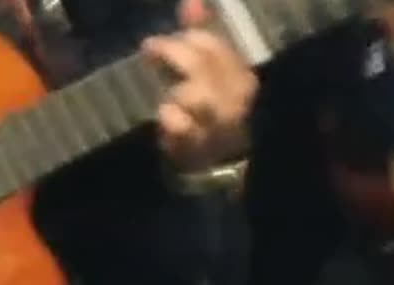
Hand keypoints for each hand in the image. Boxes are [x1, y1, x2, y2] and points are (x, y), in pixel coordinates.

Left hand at [142, 0, 257, 170]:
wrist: (216, 160)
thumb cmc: (209, 107)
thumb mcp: (209, 67)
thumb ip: (201, 32)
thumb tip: (191, 1)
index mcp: (242, 76)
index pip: (212, 45)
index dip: (185, 38)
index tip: (159, 43)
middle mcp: (235, 99)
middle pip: (200, 65)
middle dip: (171, 54)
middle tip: (151, 51)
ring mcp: (217, 124)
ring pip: (193, 95)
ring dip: (174, 89)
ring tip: (168, 93)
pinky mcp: (196, 146)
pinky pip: (179, 124)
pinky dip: (169, 117)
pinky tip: (165, 115)